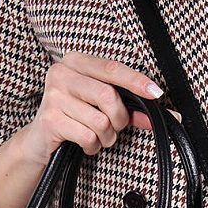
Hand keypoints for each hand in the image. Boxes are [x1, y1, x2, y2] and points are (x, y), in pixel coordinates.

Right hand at [21, 50, 181, 164]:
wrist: (39, 141)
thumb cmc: (76, 118)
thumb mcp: (102, 107)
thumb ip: (132, 108)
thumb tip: (167, 115)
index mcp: (76, 62)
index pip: (112, 68)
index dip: (136, 81)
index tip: (156, 93)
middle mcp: (61, 73)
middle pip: (109, 96)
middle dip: (119, 119)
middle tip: (115, 126)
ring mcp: (52, 96)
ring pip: (100, 120)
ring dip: (106, 136)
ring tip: (97, 136)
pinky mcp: (49, 120)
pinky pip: (87, 136)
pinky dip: (92, 146)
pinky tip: (85, 143)